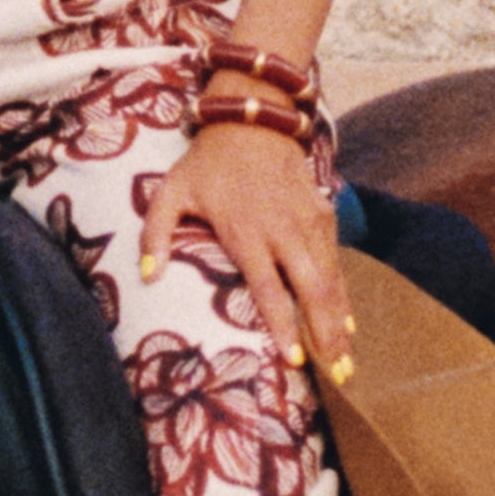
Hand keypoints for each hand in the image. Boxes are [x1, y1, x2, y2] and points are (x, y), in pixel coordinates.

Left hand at [139, 117, 355, 376]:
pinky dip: (343, 294)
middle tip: (337, 376)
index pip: (270, 289)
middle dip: (325, 335)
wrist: (253, 120)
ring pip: (330, 279)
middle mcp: (283, 230)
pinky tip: (346, 325)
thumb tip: (147, 276)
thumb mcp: (170, 191)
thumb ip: (155, 233)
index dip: (284, 326)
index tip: (294, 360)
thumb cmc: (207, 163)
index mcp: (246, 232)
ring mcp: (308, 221)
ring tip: (346, 362)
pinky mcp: (323, 214)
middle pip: (312, 290)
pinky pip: (336, 261)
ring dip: (339, 322)